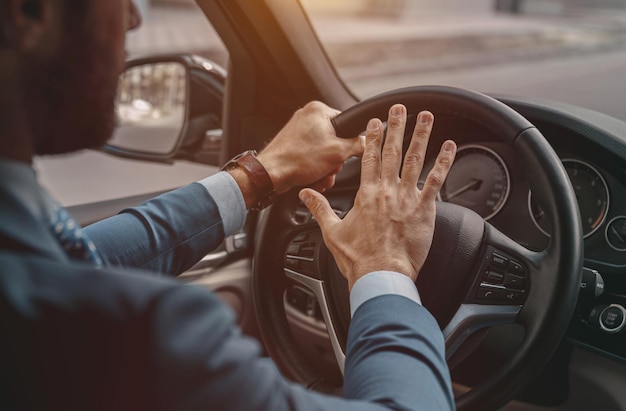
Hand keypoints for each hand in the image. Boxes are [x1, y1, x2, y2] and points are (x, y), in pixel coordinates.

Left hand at [257, 101, 363, 194]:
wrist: (271, 174)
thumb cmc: (297, 160)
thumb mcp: (338, 153)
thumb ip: (358, 145)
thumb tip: (368, 143)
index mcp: (318, 110)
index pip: (347, 124)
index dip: (349, 143)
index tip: (346, 154)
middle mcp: (307, 117)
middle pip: (335, 140)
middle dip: (335, 161)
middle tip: (331, 168)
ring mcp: (298, 131)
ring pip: (324, 151)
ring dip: (327, 168)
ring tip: (321, 176)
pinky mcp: (292, 144)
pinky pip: (312, 156)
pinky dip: (316, 169)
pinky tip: (314, 178)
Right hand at [299, 105, 456, 289]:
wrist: (380, 275)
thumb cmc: (358, 258)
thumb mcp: (332, 231)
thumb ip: (319, 208)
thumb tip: (306, 194)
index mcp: (365, 194)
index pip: (368, 158)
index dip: (373, 137)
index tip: (376, 121)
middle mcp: (386, 191)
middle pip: (392, 152)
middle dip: (396, 127)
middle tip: (401, 108)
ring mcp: (406, 198)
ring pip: (415, 160)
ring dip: (421, 136)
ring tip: (426, 117)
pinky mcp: (423, 210)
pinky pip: (436, 181)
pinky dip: (444, 163)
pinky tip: (450, 148)